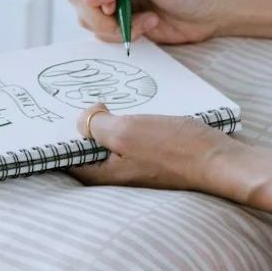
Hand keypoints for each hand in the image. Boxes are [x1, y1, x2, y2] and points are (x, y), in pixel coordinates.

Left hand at [69, 103, 242, 190]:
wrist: (221, 160)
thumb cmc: (176, 149)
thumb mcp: (127, 132)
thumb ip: (96, 125)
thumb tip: (84, 118)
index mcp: (102, 174)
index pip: (66, 156)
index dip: (58, 133)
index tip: (50, 110)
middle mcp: (117, 175)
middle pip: (89, 147)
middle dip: (83, 123)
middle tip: (77, 95)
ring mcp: (137, 167)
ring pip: (112, 140)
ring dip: (108, 120)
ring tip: (104, 97)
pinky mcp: (156, 158)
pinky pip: (133, 138)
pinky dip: (130, 122)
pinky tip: (134, 107)